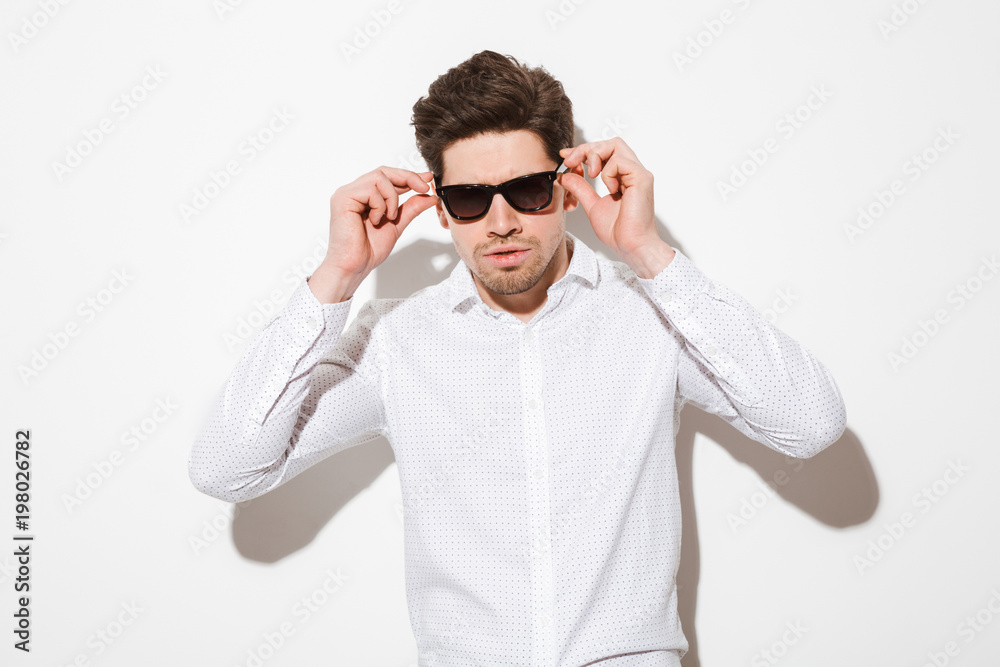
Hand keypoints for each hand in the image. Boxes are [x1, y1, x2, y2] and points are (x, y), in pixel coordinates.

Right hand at [312, 167, 436, 300]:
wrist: (355, 266)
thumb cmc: (369, 249)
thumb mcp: (396, 224)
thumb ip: (410, 208)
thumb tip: (430, 196)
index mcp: (364, 195)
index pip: (387, 176)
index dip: (408, 175)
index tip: (427, 179)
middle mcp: (354, 190)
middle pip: (383, 171)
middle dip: (407, 177)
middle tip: (423, 188)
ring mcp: (346, 193)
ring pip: (379, 178)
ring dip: (392, 198)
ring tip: (389, 217)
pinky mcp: (342, 198)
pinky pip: (370, 190)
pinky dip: (380, 205)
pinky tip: (375, 221)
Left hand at [558, 138, 672, 274]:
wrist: (631, 246)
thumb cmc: (618, 231)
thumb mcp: (592, 206)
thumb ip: (580, 189)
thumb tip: (565, 175)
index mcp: (622, 177)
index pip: (604, 151)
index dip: (583, 150)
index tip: (565, 157)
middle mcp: (632, 172)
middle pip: (610, 143)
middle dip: (586, 149)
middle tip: (570, 161)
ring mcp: (638, 173)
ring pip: (615, 145)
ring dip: (595, 156)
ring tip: (590, 175)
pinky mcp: (642, 178)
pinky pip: (620, 161)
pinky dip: (608, 172)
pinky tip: (610, 189)